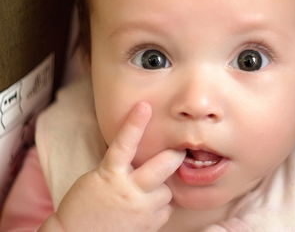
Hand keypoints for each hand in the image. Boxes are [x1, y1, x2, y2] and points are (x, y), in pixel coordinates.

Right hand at [41, 102, 184, 231]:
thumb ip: (121, 166)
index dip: (134, 123)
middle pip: (164, 166)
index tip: (144, 105)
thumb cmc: (85, 204)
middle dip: (174, 156)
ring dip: (162, 189)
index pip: (124, 144)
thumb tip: (145, 155)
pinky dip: (160, 207)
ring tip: (147, 192)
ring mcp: (140, 209)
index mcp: (110, 174)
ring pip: (168, 191)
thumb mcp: (99, 177)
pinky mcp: (148, 225)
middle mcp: (128, 190)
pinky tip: (146, 208)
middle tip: (177, 152)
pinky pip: (166, 211)